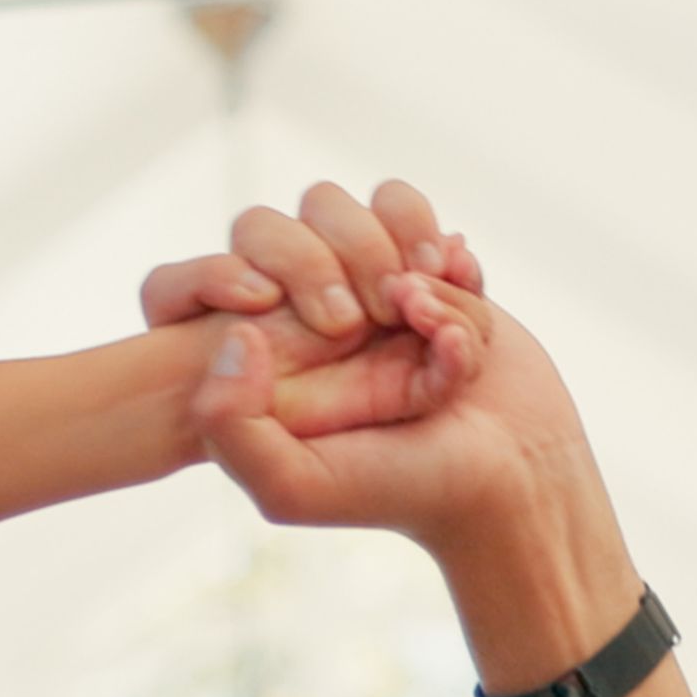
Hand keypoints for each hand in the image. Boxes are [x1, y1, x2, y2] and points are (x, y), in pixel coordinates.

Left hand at [156, 178, 495, 465]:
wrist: (511, 479)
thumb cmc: (399, 489)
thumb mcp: (291, 486)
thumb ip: (230, 426)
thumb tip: (236, 334)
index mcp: (248, 362)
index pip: (185, 284)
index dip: (219, 279)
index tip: (266, 315)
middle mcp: (294, 317)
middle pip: (270, 224)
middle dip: (329, 258)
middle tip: (369, 322)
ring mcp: (358, 286)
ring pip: (349, 207)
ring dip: (395, 253)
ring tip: (426, 321)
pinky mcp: (421, 268)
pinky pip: (412, 214)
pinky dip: (444, 260)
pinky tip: (456, 316)